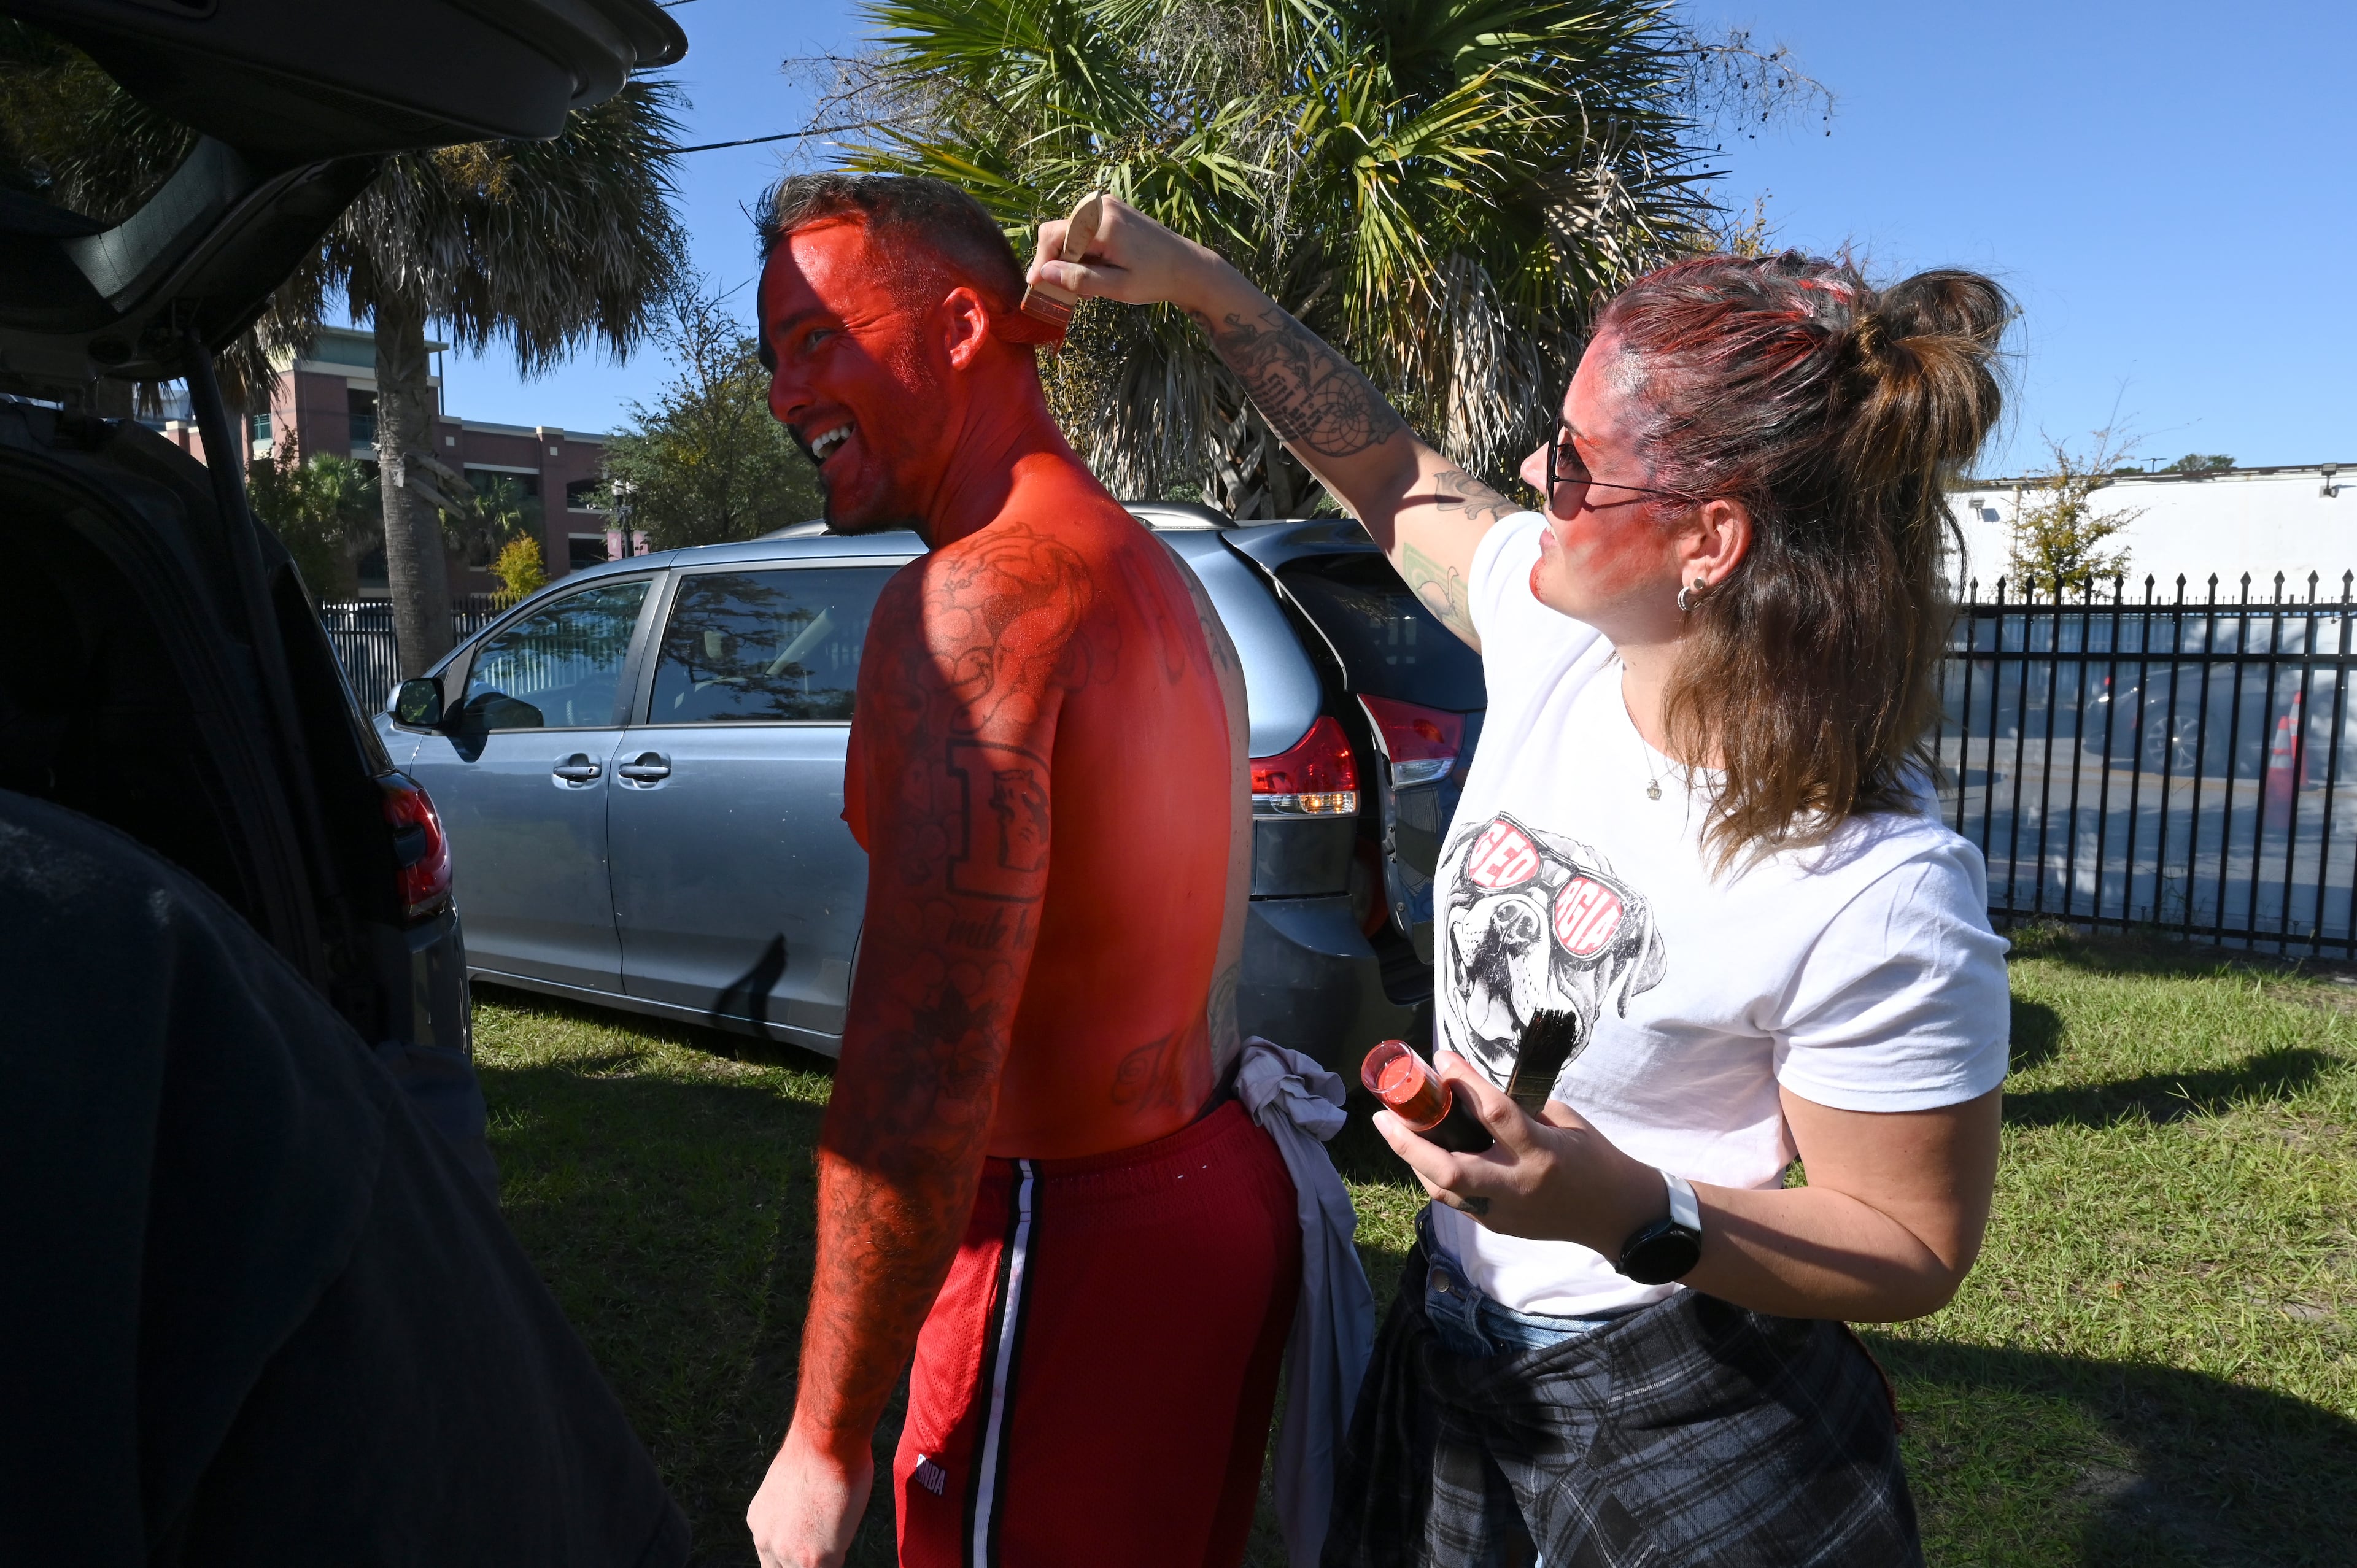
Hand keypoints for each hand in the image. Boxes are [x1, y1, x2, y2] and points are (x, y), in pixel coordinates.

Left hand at [746, 1424, 873, 1567]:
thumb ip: (792, 1511)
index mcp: (759, 1521)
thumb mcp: (790, 1486)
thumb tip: (810, 1518)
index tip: (810, 1542)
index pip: (773, 1554)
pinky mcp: (814, 1560)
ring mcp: (789, 1554)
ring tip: (836, 1533)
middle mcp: (767, 1541)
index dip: (794, 1552)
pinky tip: (844, 1532)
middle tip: (821, 1546)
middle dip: (803, 1562)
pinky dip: (840, 1555)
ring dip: (822, 1559)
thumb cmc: (818, 1452)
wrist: (825, 1444)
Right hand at [1027, 194, 1232, 313]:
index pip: (1053, 236)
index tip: (1036, 285)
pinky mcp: (1112, 209)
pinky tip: (1099, 270)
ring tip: (1090, 286)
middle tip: (1071, 292)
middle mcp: (1101, 207)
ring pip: (1070, 231)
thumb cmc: (1156, 280)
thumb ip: (1078, 280)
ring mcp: (1107, 205)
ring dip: (1072, 259)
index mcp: (1102, 225)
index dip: (1041, 261)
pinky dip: (1084, 250)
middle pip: (1058, 231)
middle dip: (1058, 262)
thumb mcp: (1117, 287)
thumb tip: (1043, 275)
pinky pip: (1084, 228)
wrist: (1188, 266)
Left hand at [1370, 1052, 1664, 1250]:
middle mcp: (1517, 1185)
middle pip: (1449, 1169)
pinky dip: (1435, 1177)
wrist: (1617, 1215)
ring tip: (1393, 1130)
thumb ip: (1521, 1109)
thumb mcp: (1563, 1122)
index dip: (1464, 1081)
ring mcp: (1505, 1212)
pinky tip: (1422, 1155)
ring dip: (1413, 1159)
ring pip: (1443, 1191)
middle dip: (1409, 1142)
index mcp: (1541, 1152)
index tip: (1441, 1056)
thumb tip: (1476, 1091)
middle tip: (1384, 1115)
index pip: (1495, 1113)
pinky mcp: (1499, 1228)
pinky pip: (1456, 1202)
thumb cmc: (1593, 1159)